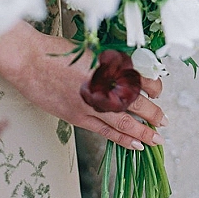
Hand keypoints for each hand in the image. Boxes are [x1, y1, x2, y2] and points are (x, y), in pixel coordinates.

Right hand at [0, 22, 165, 149]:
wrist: (34, 61)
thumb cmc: (62, 53)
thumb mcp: (96, 53)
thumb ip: (114, 66)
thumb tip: (130, 76)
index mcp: (112, 67)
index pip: (144, 79)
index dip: (155, 87)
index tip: (158, 90)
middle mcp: (105, 87)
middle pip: (138, 103)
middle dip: (154, 114)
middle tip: (164, 121)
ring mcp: (93, 104)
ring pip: (125, 121)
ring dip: (143, 132)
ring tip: (156, 138)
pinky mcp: (79, 116)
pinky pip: (105, 131)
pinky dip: (121, 139)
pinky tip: (134, 145)